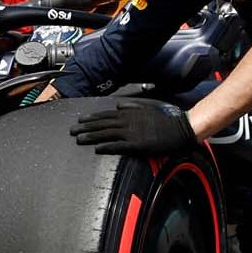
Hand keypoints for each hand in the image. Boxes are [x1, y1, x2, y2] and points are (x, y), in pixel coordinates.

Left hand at [70, 99, 196, 155]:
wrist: (179, 129)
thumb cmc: (164, 120)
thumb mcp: (146, 108)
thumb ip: (132, 106)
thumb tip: (120, 104)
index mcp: (129, 113)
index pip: (106, 115)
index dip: (92, 118)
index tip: (80, 121)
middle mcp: (127, 122)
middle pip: (102, 124)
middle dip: (86, 127)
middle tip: (72, 131)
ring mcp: (132, 133)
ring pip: (107, 134)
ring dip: (92, 137)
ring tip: (79, 139)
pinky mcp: (138, 144)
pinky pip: (119, 145)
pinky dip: (107, 146)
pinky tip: (97, 148)